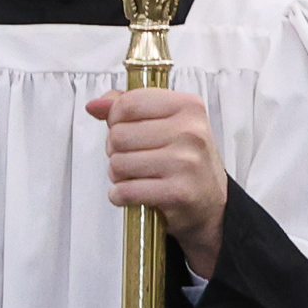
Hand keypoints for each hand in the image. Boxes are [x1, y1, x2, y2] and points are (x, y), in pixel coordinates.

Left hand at [87, 86, 230, 277]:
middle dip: (116, 150)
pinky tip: (133, 193)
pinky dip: (120, 195)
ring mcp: (185, 163)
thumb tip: (95, 105)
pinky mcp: (178, 193)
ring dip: (118, 174)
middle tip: (133, 158)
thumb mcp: (168, 123)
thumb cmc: (186, 160)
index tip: (125, 128)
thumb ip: (130, 107)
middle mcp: (190, 132)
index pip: (128, 103)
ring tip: (136, 176)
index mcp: (188, 107)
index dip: (115, 119)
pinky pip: (125, 190)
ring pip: (118, 163)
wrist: (212, 204)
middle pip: (119, 135)